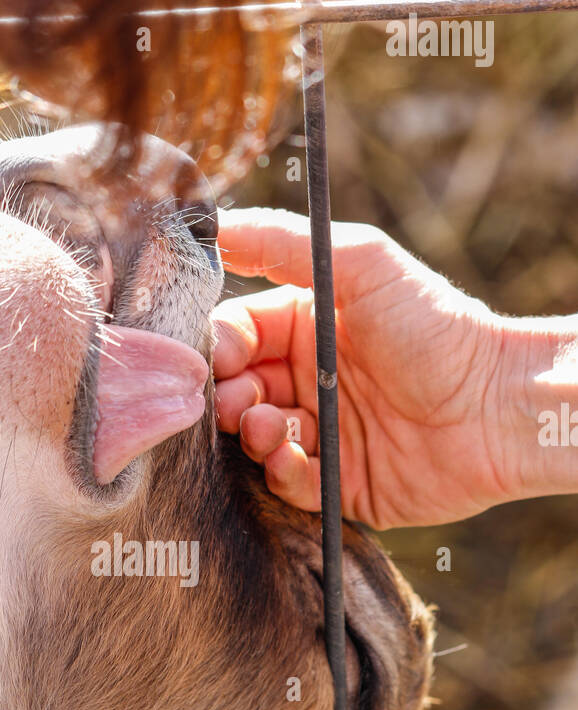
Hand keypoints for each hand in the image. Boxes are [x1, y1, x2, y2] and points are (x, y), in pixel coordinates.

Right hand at [213, 208, 554, 528]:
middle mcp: (309, 380)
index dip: (220, 348)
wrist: (497, 405)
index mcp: (308, 327)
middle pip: (237, 391)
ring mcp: (323, 434)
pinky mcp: (338, 484)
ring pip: (256, 441)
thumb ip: (282, 243)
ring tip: (271, 427)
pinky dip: (281, 473)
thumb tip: (213, 224)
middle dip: (227, 398)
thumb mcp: (362, 264)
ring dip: (252, 435)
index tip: (222, 358)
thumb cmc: (436, 328)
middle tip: (237, 403)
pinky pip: (289, 485)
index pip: (237, 335)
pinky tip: (294, 456)